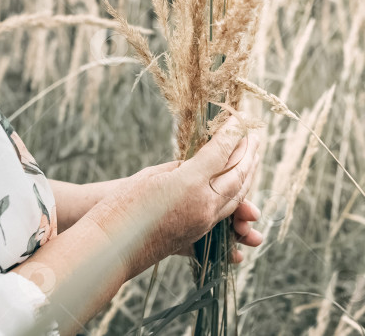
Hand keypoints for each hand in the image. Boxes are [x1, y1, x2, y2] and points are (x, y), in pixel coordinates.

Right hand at [89, 113, 260, 279]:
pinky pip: (227, 218)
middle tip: (255, 133)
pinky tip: (245, 196)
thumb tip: (204, 161)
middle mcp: (204, 205)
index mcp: (190, 184)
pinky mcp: (199, 237)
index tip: (240, 116)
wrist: (109, 246)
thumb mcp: (153, 175)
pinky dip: (239, 202)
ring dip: (249, 174)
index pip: (221, 151)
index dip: (232, 131)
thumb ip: (183, 167)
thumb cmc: (122, 204)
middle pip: (238, 174)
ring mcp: (204, 224)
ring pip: (238, 196)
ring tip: (254, 155)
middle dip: (249, 151)